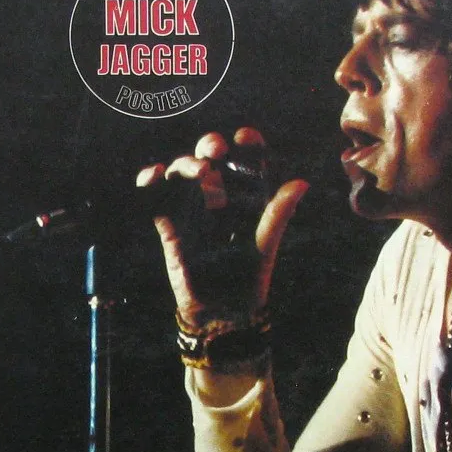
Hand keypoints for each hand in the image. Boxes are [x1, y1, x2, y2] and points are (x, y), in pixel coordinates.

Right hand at [136, 127, 308, 330]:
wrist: (220, 314)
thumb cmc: (249, 280)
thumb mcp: (265, 245)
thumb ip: (277, 214)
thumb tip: (301, 183)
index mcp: (246, 196)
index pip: (247, 159)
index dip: (247, 143)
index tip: (246, 137)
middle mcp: (219, 195)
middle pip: (211, 157)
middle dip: (212, 145)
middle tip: (217, 150)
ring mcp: (192, 206)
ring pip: (183, 171)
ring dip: (186, 162)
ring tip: (198, 170)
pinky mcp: (169, 223)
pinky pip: (155, 196)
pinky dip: (150, 181)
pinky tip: (152, 175)